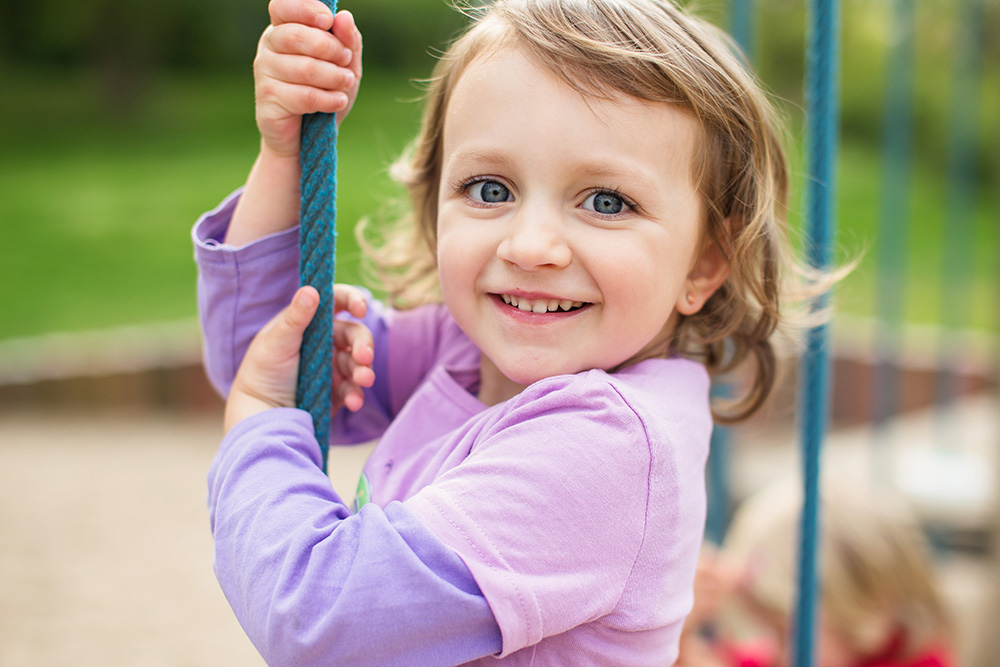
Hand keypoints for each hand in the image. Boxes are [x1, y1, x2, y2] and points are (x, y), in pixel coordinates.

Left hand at [224, 285, 374, 433]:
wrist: (259, 412)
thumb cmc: (262, 371)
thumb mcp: (275, 342)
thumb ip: (295, 318)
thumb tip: (311, 290)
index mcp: (312, 321)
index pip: (338, 302)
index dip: (353, 300)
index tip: (361, 309)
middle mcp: (327, 341)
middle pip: (355, 334)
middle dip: (364, 344)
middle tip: (365, 357)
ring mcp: (335, 366)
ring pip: (359, 362)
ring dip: (365, 370)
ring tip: (364, 380)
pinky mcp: (338, 390)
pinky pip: (353, 389)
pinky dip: (356, 394)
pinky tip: (353, 401)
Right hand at [254, 0, 362, 157]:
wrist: (307, 138)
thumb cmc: (324, 93)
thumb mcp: (344, 65)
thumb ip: (347, 40)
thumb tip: (344, 17)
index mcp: (284, 29)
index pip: (283, 6)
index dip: (305, 8)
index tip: (328, 21)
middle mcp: (268, 46)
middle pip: (296, 36)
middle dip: (330, 48)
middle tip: (346, 60)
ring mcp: (264, 72)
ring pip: (304, 68)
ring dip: (334, 76)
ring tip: (346, 84)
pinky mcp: (267, 99)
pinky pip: (303, 96)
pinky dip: (328, 99)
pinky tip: (339, 101)